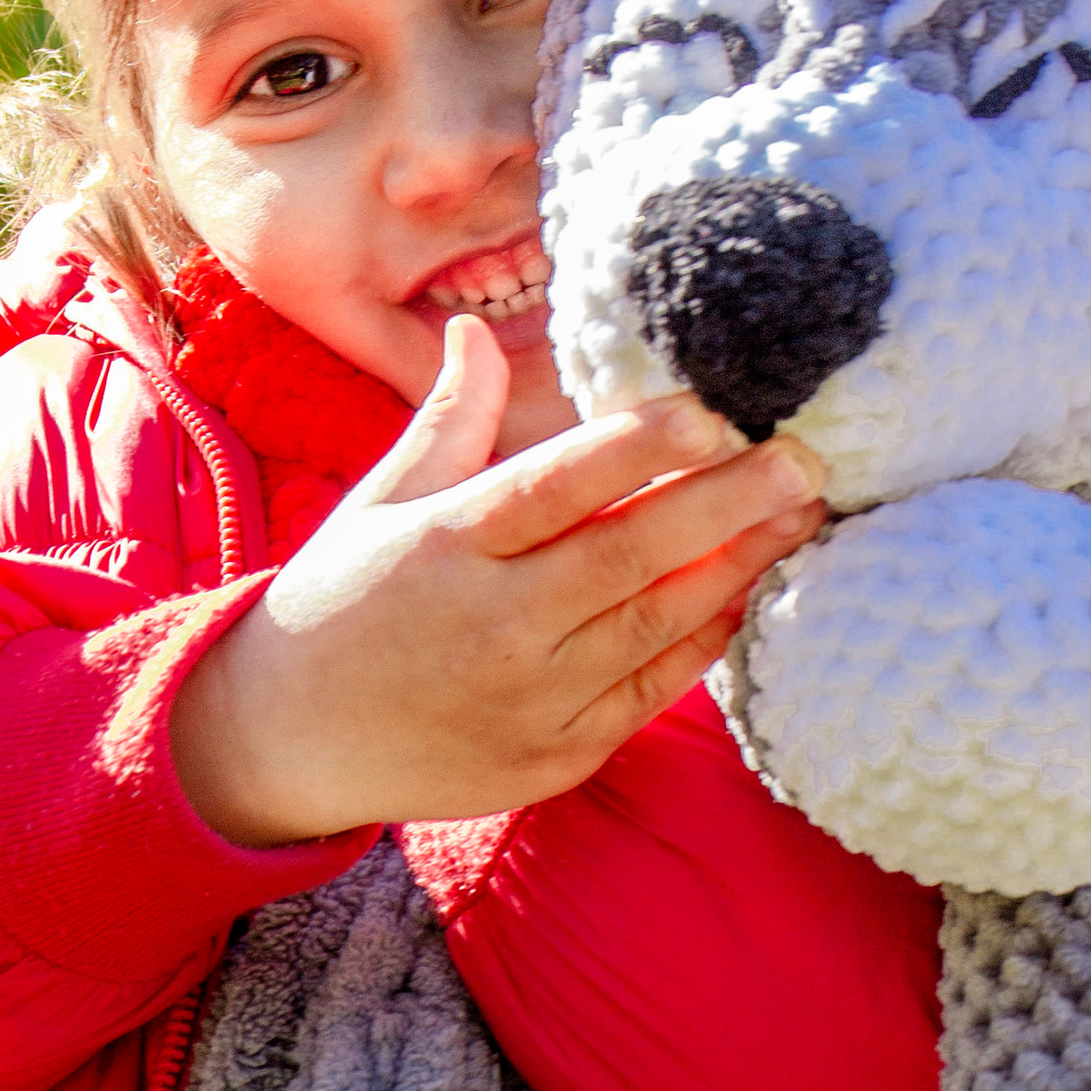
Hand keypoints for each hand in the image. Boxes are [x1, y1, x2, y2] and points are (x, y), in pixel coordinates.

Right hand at [170, 315, 825, 844]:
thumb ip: (446, 423)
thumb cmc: (341, 603)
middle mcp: (490, 627)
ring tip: (798, 513)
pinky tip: (742, 588)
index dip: (641, 445)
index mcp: (443, 548)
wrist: (288, 743)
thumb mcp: (378, 502)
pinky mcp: (554, 758)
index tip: (712, 408)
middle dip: (726, 503)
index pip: (558, 485)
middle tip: (802, 459)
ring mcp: (527, 703)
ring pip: (654, 624)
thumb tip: (476, 331)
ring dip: (736, 565)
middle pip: (629, 555)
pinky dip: (700, 639)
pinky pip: (648, 692)